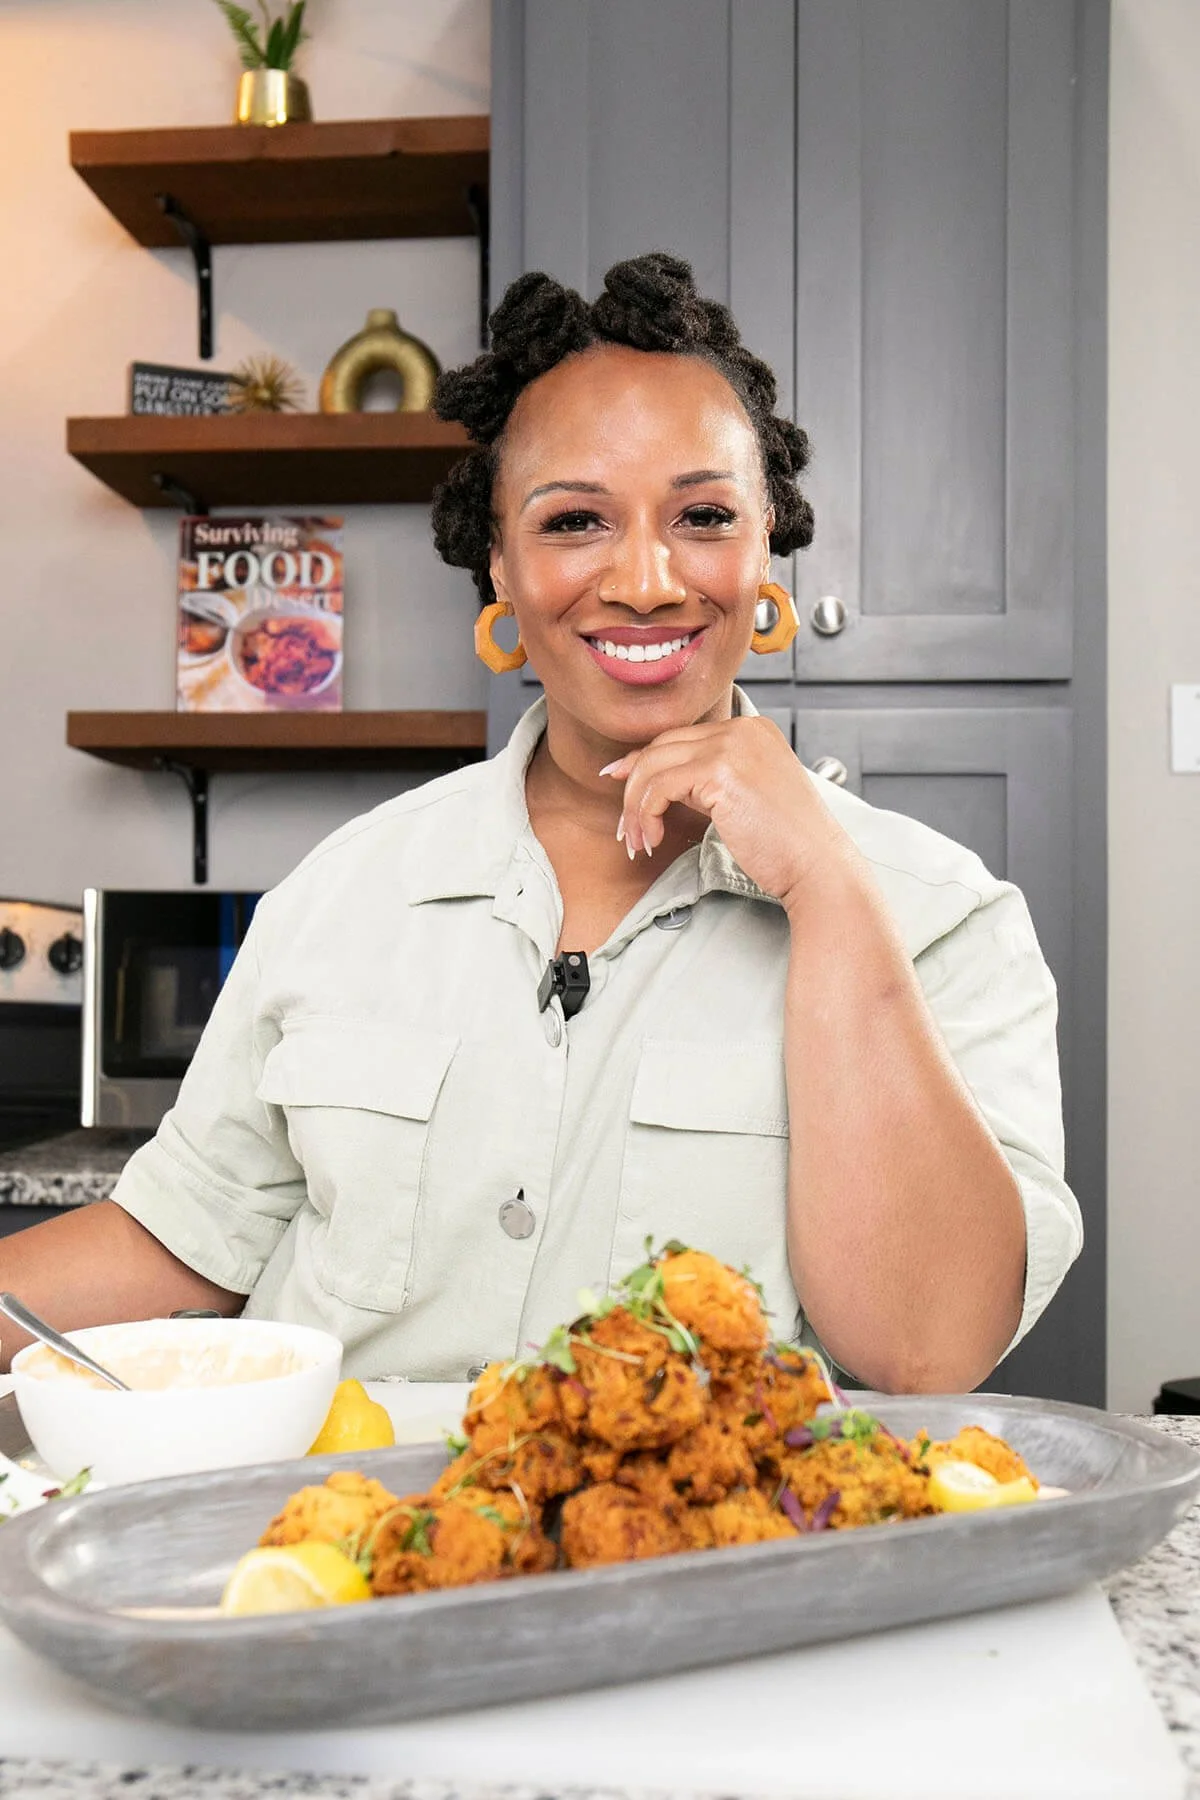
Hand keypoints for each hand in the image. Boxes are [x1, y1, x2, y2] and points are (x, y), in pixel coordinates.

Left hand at [601, 716, 857, 908]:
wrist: (817, 866)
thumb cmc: (785, 845)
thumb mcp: (745, 797)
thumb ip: (706, 780)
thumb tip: (651, 778)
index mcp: (753, 729)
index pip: (681, 737)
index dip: (644, 762)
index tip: (620, 783)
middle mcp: (743, 729)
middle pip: (662, 747)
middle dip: (634, 788)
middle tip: (628, 829)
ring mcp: (732, 746)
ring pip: (653, 767)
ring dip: (636, 808)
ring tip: (639, 841)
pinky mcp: (720, 771)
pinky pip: (659, 787)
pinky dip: (646, 814)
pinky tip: (653, 839)